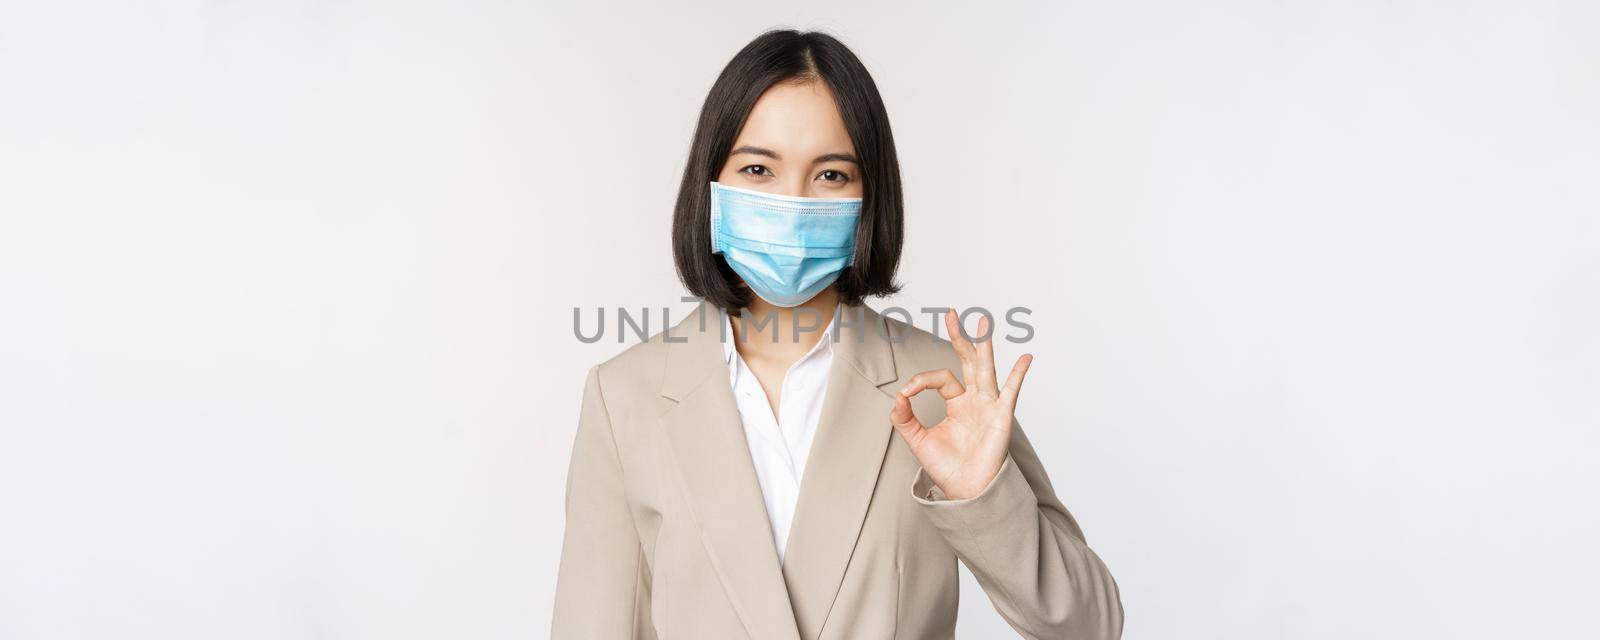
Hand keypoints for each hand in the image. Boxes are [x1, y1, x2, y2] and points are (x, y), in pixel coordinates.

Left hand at [890, 309, 1032, 499]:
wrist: (965, 490)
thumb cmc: (947, 467)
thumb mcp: (917, 440)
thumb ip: (904, 418)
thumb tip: (897, 397)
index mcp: (956, 403)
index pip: (941, 378)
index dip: (921, 381)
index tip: (906, 392)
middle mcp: (974, 399)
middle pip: (967, 361)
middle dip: (959, 338)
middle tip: (951, 315)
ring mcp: (989, 406)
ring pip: (986, 369)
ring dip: (984, 346)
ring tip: (982, 322)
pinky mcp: (1001, 416)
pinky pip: (1011, 392)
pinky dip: (1018, 375)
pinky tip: (1026, 358)